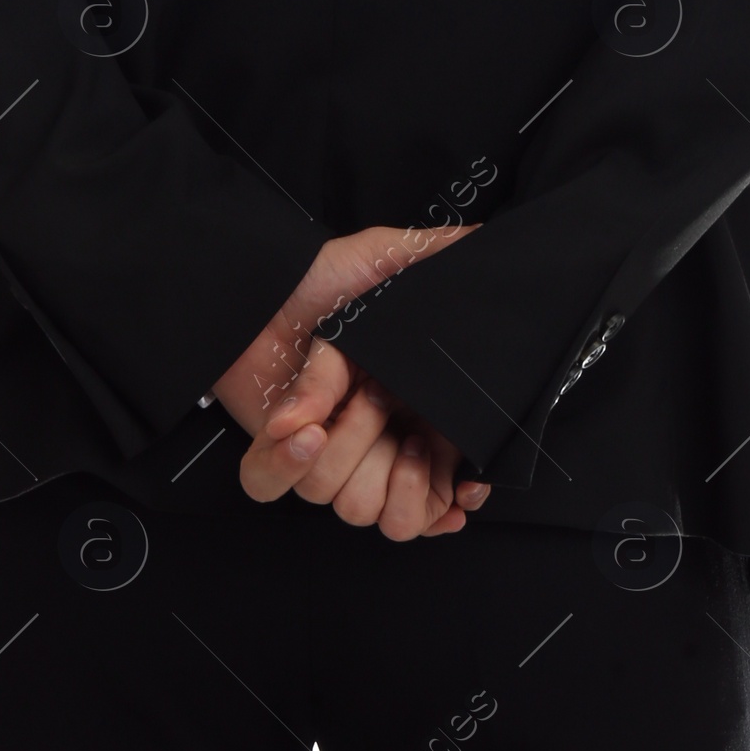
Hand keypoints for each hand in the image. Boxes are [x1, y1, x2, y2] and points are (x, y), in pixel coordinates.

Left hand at [209, 218, 488, 539]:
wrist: (263, 284)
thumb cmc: (325, 274)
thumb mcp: (388, 257)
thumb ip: (440, 251)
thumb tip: (487, 240)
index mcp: (413, 412)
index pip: (442, 488)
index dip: (449, 497)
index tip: (460, 487)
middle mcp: (373, 442)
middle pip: (394, 510)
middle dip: (386, 465)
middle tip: (380, 405)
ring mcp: (324, 454)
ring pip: (341, 502)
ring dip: (337, 456)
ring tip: (331, 413)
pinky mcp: (273, 455)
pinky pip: (275, 489)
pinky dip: (283, 467)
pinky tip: (299, 431)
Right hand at [239, 334, 489, 541]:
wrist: (436, 336)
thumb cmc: (382, 340)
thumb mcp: (343, 345)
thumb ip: (313, 384)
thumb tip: (284, 424)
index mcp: (302, 435)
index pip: (263, 479)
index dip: (282, 465)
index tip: (314, 433)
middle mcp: (336, 470)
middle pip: (322, 490)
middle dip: (356, 437)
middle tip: (378, 395)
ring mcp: (379, 486)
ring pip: (366, 512)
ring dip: (396, 471)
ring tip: (415, 432)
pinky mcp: (424, 496)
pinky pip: (423, 523)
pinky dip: (446, 508)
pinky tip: (461, 485)